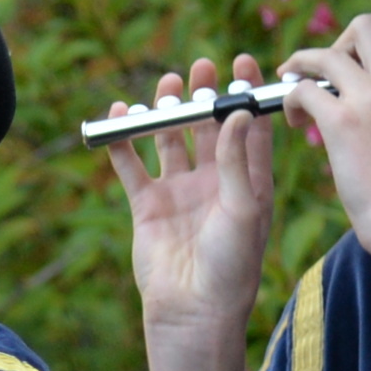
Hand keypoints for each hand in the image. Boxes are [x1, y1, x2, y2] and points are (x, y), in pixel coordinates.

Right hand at [109, 58, 276, 343]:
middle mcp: (214, 182)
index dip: (248, 95)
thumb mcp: (243, 208)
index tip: (244, 62)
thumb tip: (236, 112)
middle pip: (208, 127)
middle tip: (201, 67)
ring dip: (167, 112)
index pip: (249, 128)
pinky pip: (132, 165)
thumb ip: (234, 160)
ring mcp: (179, 192)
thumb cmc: (232, 265)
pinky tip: (121, 116)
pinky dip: (124, 141)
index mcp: (247, 182)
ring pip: (170, 140)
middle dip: (204, 96)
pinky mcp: (147, 205)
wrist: (193, 309)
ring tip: (166, 85)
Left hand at [273, 14, 370, 261]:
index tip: (359, 66)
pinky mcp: (342, 121)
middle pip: (366, 25)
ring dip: (302, 67)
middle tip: (325, 74)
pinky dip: (290, 99)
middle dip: (338, 43)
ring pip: (327, 53)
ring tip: (294, 90)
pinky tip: (295, 121)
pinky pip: (303, 89)